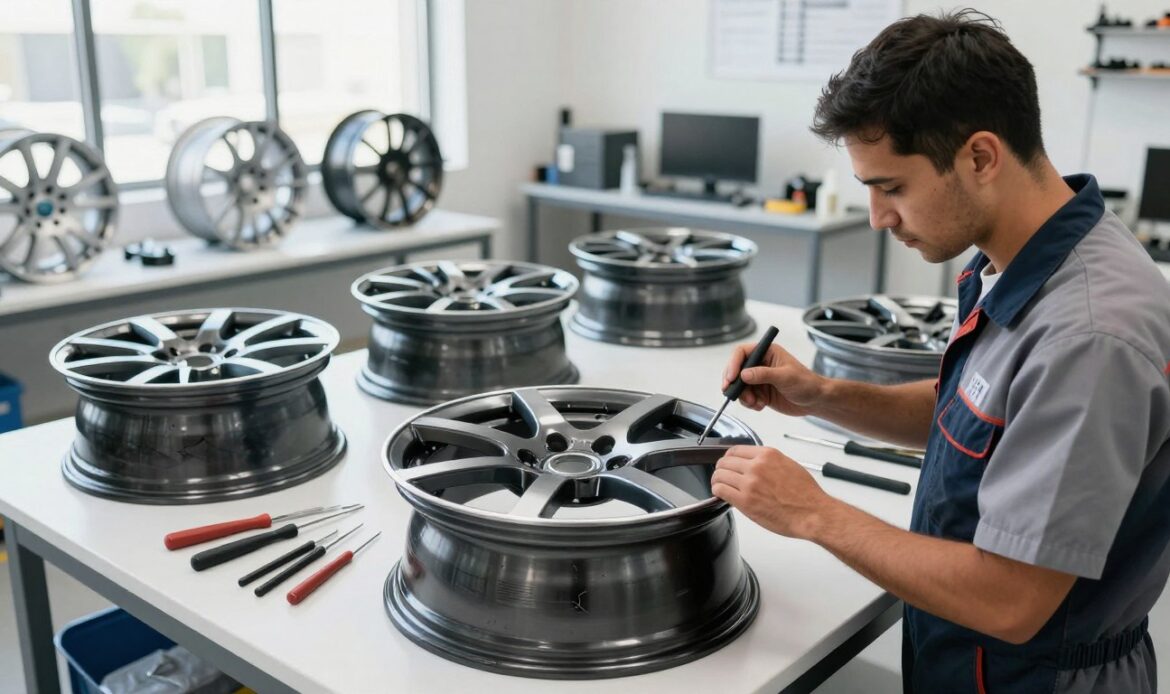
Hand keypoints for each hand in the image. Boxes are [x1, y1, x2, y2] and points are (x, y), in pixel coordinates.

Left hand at [711, 445, 832, 539]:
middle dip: (721, 469)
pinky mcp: (745, 500)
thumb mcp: (788, 465)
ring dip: (717, 480)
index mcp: (767, 455)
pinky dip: (717, 491)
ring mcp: (749, 483)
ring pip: (719, 475)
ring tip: (719, 485)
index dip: (728, 458)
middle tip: (722, 476)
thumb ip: (768, 462)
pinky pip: (720, 490)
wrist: (812, 513)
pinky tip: (720, 494)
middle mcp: (756, 466)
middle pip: (725, 462)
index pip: (735, 450)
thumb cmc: (805, 494)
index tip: (728, 464)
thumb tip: (754, 463)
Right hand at [721, 343, 827, 416]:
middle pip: (736, 370)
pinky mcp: (760, 392)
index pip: (742, 353)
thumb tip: (744, 374)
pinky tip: (761, 405)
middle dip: (735, 383)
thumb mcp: (785, 377)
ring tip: (755, 403)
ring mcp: (759, 379)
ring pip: (740, 386)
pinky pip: (746, 397)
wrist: (815, 400)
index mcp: (767, 352)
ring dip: (743, 396)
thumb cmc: (806, 383)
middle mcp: (760, 364)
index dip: (733, 364)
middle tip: (733, 393)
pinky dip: (750, 403)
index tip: (731, 378)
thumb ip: (763, 374)